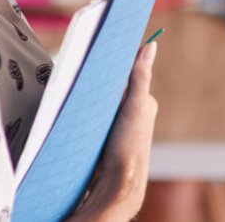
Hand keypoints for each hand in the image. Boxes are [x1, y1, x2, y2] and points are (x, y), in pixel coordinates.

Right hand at [71, 43, 158, 220]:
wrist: (114, 185)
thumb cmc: (129, 148)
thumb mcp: (136, 107)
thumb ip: (141, 77)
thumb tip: (151, 45)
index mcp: (143, 101)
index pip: (127, 71)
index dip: (116, 57)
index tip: (101, 39)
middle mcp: (131, 110)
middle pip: (112, 84)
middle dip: (99, 75)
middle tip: (82, 62)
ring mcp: (115, 123)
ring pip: (100, 99)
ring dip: (89, 92)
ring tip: (75, 81)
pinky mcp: (101, 134)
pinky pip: (91, 114)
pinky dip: (84, 108)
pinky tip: (73, 104)